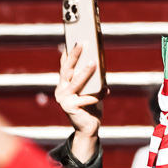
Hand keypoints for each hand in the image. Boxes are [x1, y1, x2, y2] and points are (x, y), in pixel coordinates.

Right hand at [54, 42, 102, 164]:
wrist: (88, 128)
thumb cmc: (91, 106)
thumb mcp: (89, 89)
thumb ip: (90, 79)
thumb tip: (96, 61)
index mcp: (63, 84)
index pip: (64, 65)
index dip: (68, 52)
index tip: (72, 39)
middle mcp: (60, 89)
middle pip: (67, 69)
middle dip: (75, 54)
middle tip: (83, 43)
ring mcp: (63, 98)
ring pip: (76, 82)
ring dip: (85, 72)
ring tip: (94, 62)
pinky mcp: (69, 107)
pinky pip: (85, 98)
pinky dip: (97, 95)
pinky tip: (106, 91)